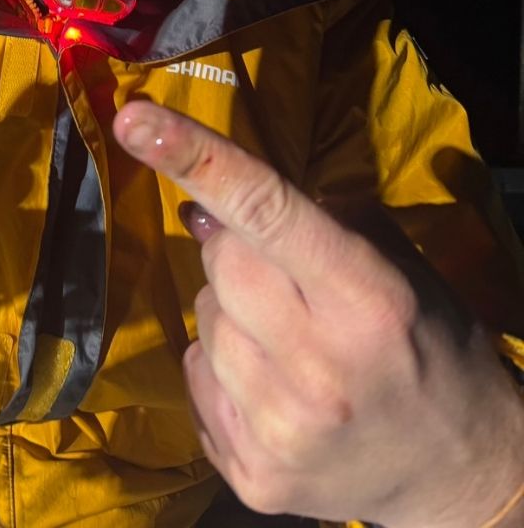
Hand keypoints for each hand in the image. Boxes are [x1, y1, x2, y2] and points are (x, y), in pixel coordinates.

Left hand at [112, 98, 523, 527]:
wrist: (458, 469)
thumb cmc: (426, 340)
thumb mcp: (396, 262)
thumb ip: (315, 216)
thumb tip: (209, 202)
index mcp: (366, 296)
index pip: (264, 209)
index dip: (195, 158)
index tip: (135, 119)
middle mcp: (319, 365)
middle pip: (220, 261)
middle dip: (238, 252)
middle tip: (284, 275)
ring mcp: (281, 428)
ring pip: (202, 318)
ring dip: (231, 313)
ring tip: (288, 339)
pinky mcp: (252, 475)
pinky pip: (196, 378)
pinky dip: (221, 369)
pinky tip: (272, 383)